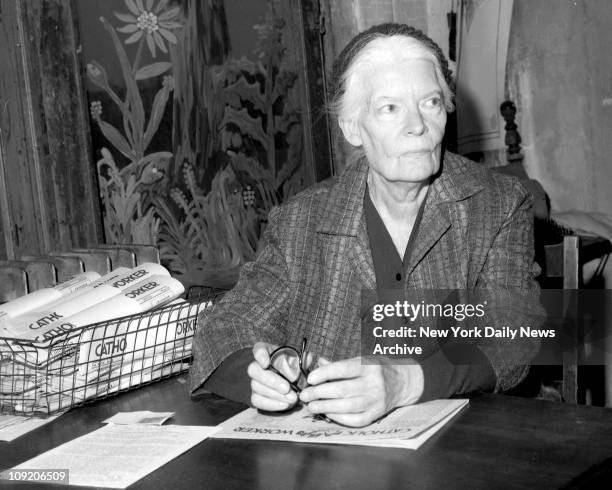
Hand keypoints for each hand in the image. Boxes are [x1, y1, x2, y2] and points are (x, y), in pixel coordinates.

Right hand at [247, 342, 298, 410]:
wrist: (291, 384)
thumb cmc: (293, 368)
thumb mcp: (298, 362)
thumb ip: (302, 359)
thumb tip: (308, 357)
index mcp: (266, 352)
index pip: (259, 349)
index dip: (260, 356)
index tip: (266, 363)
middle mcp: (257, 365)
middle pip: (254, 370)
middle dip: (271, 380)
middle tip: (286, 388)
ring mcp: (254, 381)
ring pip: (257, 387)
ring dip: (275, 394)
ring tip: (292, 398)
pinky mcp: (255, 396)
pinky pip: (258, 401)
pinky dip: (272, 404)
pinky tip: (285, 405)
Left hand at [299, 357, 423, 426]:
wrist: (402, 382)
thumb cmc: (375, 369)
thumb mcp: (360, 360)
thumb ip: (338, 364)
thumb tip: (315, 363)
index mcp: (369, 366)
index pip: (344, 369)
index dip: (325, 373)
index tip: (310, 378)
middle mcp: (375, 383)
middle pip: (342, 390)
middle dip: (319, 393)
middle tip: (304, 395)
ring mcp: (376, 401)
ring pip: (347, 406)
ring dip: (325, 407)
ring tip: (311, 405)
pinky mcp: (377, 414)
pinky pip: (355, 419)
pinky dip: (338, 418)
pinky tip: (327, 413)